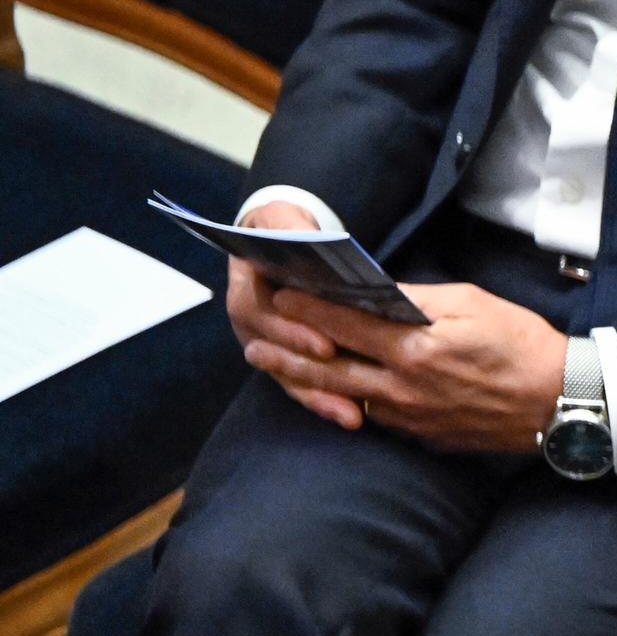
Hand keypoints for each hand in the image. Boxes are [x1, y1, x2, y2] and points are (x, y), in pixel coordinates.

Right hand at [223, 202, 363, 427]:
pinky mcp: (288, 358)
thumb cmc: (286, 231)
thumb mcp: (283, 219)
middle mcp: (250, 320)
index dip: (289, 332)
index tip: (325, 346)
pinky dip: (324, 400)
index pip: (258, 313)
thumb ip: (289, 226)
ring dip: (317, 397)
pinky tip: (352, 416)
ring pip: (287, 376)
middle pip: (271, 354)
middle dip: (308, 372)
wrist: (280, 242)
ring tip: (350, 416)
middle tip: (348, 390)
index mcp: (245, 285)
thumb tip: (306, 237)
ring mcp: (267, 343)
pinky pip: (302, 383)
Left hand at [240, 267, 566, 451]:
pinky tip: (333, 393)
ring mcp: (409, 417)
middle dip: (285, 354)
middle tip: (253, 344)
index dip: (308, 309)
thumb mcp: (473, 303)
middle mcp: (402, 387)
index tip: (281, 296)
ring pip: (342, 398)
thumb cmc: (521, 344)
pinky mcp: (421, 436)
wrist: (559, 402)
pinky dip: (345, 402)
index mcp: (414, 348)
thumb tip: (377, 294)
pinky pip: (373, 417)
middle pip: (327, 370)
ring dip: (303, 383)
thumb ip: (418, 300)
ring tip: (274, 370)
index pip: (345, 324)